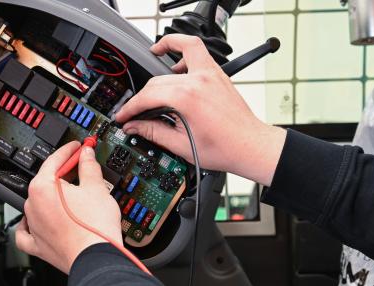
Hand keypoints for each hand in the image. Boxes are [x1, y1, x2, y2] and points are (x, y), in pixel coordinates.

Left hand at [16, 141, 121, 273]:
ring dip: (50, 198)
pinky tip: (36, 222)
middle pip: (45, 182)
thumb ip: (88, 166)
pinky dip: (30, 226)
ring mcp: (33, 227)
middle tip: (78, 168)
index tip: (77, 148)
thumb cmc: (95, 228)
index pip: (54, 161)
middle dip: (61, 175)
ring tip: (70, 196)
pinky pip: (26, 233)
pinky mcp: (37, 246)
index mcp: (42, 187)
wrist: (96, 258)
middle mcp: (32, 206)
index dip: (68, 151)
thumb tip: (86, 155)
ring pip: (36, 205)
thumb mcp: (96, 188)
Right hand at [115, 34, 286, 185]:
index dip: (130, 108)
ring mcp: (210, 73)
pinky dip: (186, 49)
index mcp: (186, 98)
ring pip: (179, 51)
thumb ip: (153, 132)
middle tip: (135, 110)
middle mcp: (198, 80)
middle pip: (157, 80)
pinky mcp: (218, 74)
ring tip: (151, 54)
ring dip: (165, 48)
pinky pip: (199, 51)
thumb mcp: (181, 145)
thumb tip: (134, 127)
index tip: (124, 116)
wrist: (249, 146)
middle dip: (142, 95)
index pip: (147, 96)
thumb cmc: (224, 148)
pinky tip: (177, 63)